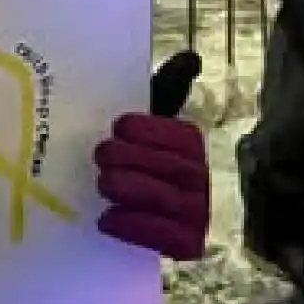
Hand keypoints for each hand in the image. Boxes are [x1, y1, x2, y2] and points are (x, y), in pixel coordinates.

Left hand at [95, 51, 208, 260]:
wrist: (114, 212)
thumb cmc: (123, 161)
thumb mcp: (135, 128)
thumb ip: (162, 92)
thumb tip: (188, 57)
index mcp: (191, 148)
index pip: (183, 137)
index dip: (152, 130)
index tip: (120, 126)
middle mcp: (201, 181)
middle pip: (178, 170)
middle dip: (137, 160)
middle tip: (102, 157)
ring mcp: (197, 215)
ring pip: (173, 202)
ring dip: (135, 190)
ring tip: (105, 184)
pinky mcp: (186, 246)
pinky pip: (170, 239)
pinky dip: (137, 228)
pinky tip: (107, 219)